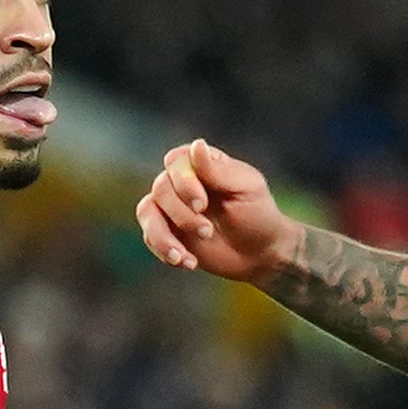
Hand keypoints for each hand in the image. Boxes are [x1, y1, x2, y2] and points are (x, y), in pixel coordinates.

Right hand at [135, 138, 296, 284]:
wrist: (260, 253)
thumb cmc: (258, 214)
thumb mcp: (245, 188)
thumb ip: (217, 170)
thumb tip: (197, 145)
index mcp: (201, 164)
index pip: (175, 161)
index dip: (183, 182)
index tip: (202, 204)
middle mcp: (181, 182)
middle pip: (161, 188)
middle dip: (181, 214)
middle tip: (207, 231)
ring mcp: (171, 208)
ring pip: (146, 211)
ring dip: (163, 235)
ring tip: (184, 257)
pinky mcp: (167, 232)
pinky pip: (149, 237)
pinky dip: (165, 250)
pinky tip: (189, 263)